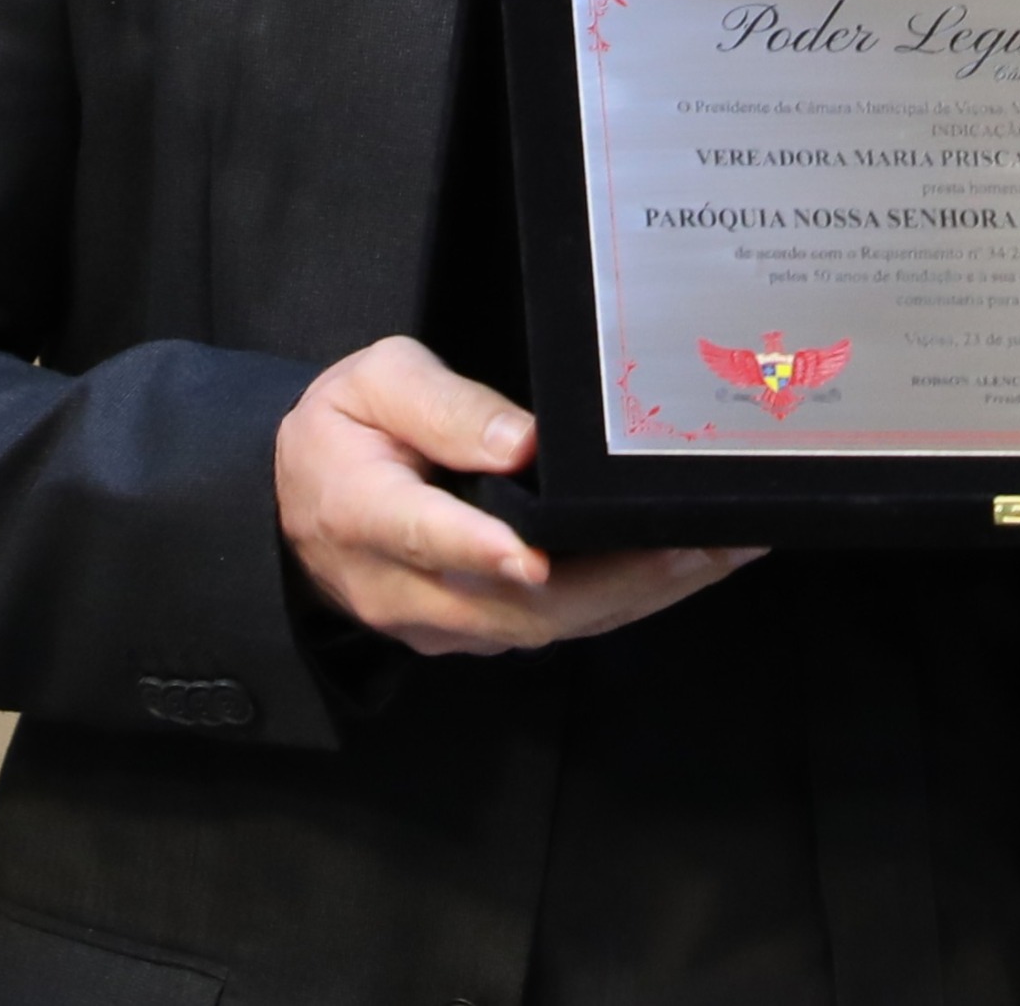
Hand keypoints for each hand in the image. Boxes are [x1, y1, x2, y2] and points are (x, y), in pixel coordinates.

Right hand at [274, 335, 759, 654]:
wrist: (299, 507)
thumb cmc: (343, 432)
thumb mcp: (371, 384)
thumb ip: (442, 406)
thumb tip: (522, 442)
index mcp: (365, 511)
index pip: (428, 537)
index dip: (483, 550)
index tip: (534, 554)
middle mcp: (404, 588)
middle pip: (516, 603)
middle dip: (619, 578)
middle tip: (702, 542)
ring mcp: (443, 623)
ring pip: (548, 626)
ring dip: (640, 595)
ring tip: (720, 552)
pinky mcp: (475, 634)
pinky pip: (555, 627)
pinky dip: (624, 603)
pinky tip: (683, 569)